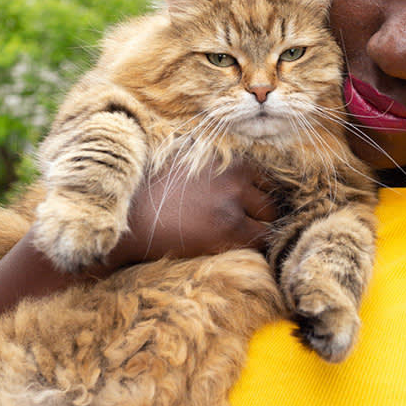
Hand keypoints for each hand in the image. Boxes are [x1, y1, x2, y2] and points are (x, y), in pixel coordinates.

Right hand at [106, 159, 276, 267]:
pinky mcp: (230, 227)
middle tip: (245, 226)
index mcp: (229, 158)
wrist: (134, 217)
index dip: (259, 196)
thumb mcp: (192, 162)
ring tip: (237, 237)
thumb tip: (245, 164)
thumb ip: (220, 164)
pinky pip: (261, 239)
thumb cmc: (160, 192)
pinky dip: (254, 245)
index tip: (251, 209)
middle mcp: (236, 175)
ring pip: (270, 219)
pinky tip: (234, 247)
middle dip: (261, 214)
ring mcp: (234, 200)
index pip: (266, 179)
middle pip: (271, 199)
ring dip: (259, 230)